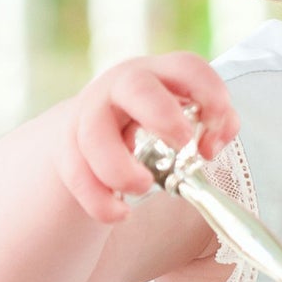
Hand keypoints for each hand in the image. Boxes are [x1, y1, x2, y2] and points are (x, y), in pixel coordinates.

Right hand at [55, 54, 239, 227]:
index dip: (209, 98)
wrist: (92, 134)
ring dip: (120, 167)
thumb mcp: (182, 119)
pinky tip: (119, 214)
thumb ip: (210, 128)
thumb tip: (211, 145)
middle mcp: (122, 87)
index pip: (187, 68)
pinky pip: (76, 171)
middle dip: (162, 115)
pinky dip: (98, 198)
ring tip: (143, 187)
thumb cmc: (151, 126)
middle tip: (183, 146)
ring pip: (94, 133)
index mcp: (160, 76)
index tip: (213, 142)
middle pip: (135, 86)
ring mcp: (90, 113)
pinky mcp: (68, 146)